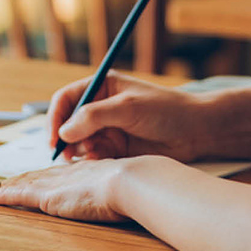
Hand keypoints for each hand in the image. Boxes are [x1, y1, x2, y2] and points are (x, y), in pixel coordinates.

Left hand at [0, 158, 129, 222]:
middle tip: (10, 182)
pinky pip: (20, 195)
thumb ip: (125, 188)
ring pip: (26, 183)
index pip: (62, 172)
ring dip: (11, 187)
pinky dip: (5, 197)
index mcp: (88, 170)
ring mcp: (58, 184)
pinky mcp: (49, 197)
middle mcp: (69, 174)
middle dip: (24, 178)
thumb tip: (135, 193)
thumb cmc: (138, 185)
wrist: (131, 182)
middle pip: (41, 175)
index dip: (48, 175)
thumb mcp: (131, 185)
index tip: (40, 177)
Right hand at [49, 71, 204, 162]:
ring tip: (95, 155)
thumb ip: (94, 117)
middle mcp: (101, 108)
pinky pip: (94, 157)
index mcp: (102, 87)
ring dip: (81, 151)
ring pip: (79, 143)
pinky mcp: (115, 149)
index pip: (66, 100)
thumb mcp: (128, 108)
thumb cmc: (166, 110)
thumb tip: (64, 132)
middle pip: (68, 124)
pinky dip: (94, 161)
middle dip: (66, 139)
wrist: (195, 132)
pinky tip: (103, 162)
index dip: (55, 118)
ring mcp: (108, 129)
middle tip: (68, 155)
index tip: (54, 138)